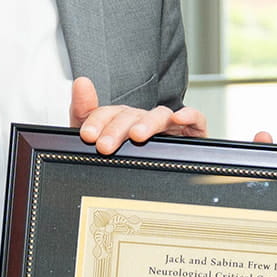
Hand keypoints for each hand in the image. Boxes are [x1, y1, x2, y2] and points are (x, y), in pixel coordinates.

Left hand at [71, 77, 206, 153]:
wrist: (152, 194)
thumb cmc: (122, 159)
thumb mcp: (95, 140)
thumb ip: (84, 111)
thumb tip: (81, 82)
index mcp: (121, 122)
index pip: (109, 113)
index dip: (98, 121)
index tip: (88, 135)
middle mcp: (144, 121)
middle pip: (132, 115)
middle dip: (117, 129)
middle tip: (104, 146)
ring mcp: (168, 127)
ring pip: (160, 115)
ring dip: (148, 123)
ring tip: (137, 135)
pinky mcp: (191, 134)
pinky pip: (195, 120)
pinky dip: (190, 116)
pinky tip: (180, 118)